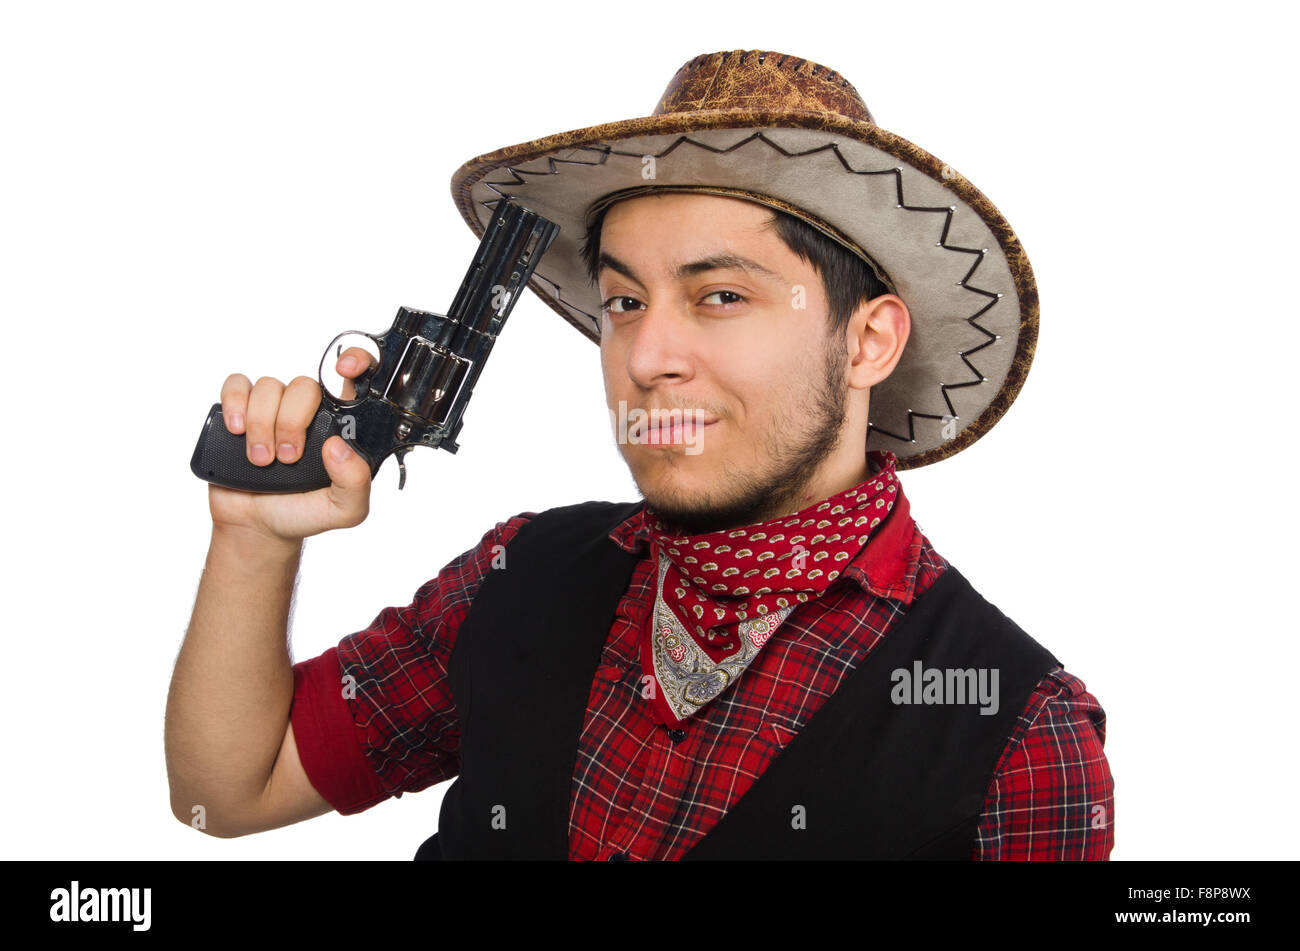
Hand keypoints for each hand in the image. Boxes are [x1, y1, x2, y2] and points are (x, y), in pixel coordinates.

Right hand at [206, 347, 378, 543]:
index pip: (356, 379)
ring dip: (261, 424)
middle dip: (291, 422)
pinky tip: (236, 430)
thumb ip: (354, 482)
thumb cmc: (303, 512)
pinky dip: (235, 404)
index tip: (345, 369)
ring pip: (268, 387)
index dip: (355, 362)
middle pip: (302, 386)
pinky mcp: (240, 412)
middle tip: (288, 457)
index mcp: (340, 426)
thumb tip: (340, 447)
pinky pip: (236, 385)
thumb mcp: (345, 510)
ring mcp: (274, 409)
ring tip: (261, 460)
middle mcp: (308, 412)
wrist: (256, 527)